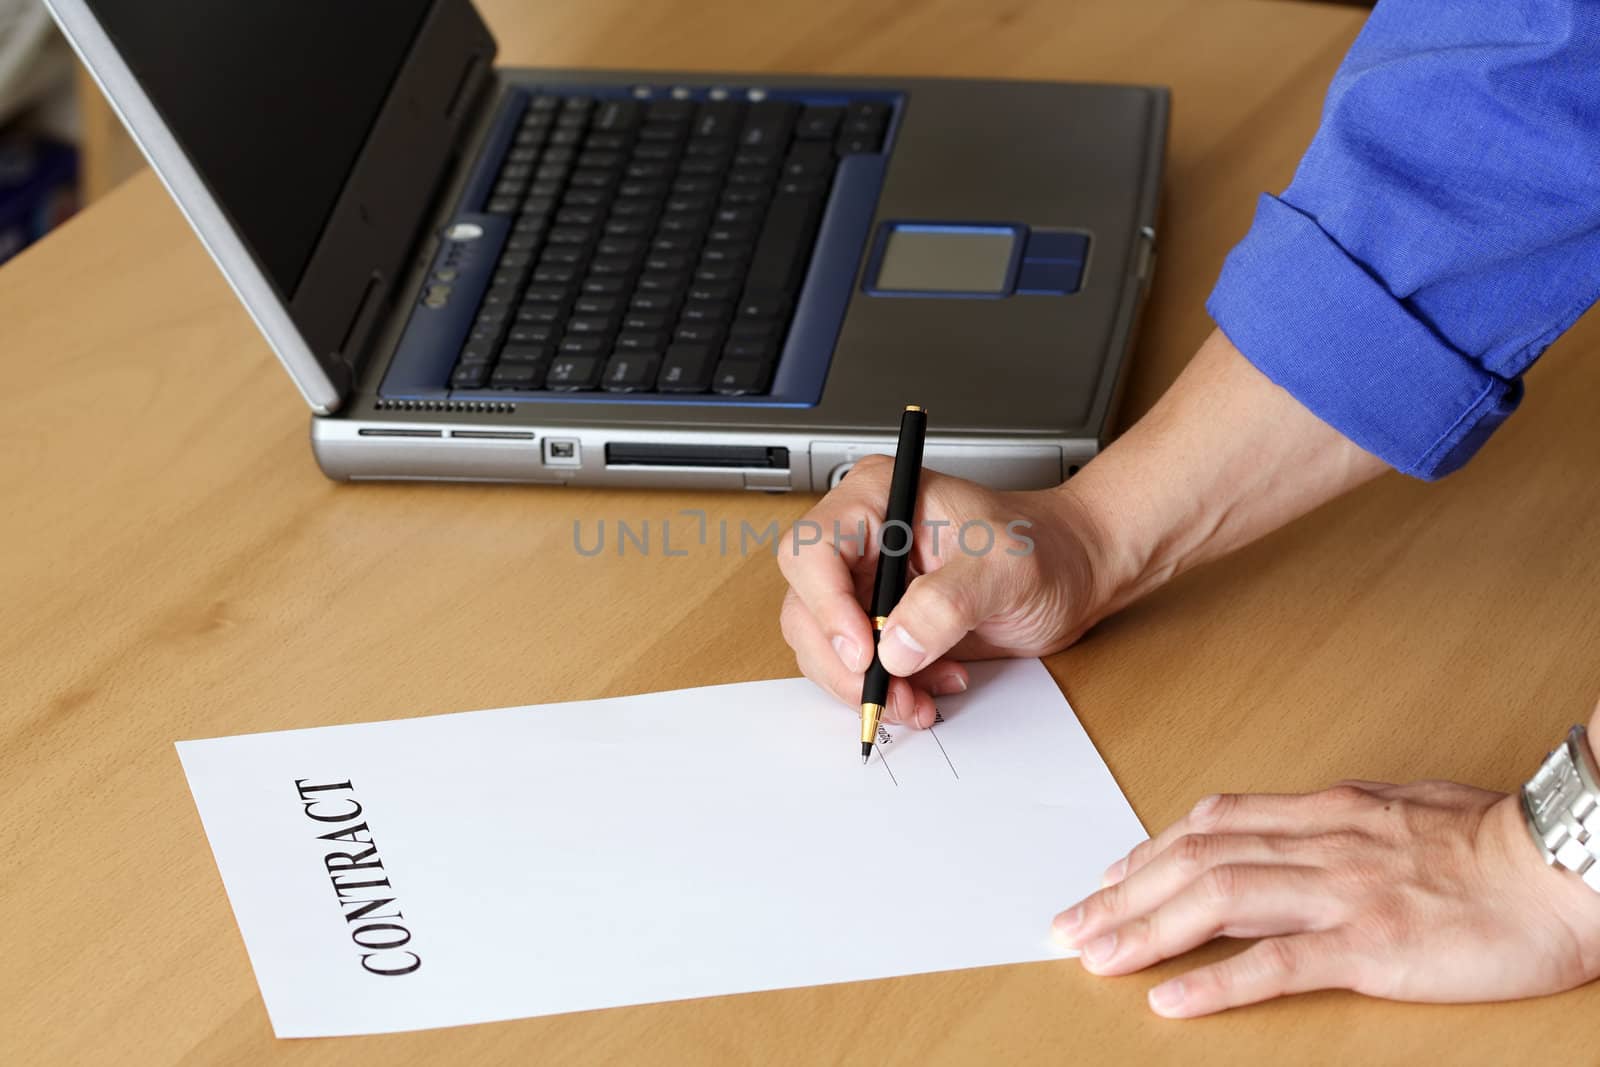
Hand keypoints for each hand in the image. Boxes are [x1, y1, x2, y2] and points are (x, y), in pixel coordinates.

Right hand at [778, 456, 1111, 726]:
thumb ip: (947, 603)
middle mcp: (860, 539)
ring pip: (822, 646)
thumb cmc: (1045, 548)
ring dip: (865, 686)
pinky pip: (852, 668)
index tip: (865, 650)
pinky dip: (885, 691)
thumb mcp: (1005, 568)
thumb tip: (894, 646)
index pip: (811, 551)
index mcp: (879, 499)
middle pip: (806, 607)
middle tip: (890, 694)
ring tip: (920, 697)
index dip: (827, 606)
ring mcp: (864, 583)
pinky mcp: (876, 624)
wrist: (1073, 574)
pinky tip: (930, 686)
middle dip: (845, 662)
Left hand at [1051, 780, 1599, 1017]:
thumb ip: (1336, 819)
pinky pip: (1277, 963)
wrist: (1566, 864)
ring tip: (1095, 957)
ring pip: (1218, 899)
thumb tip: (1288, 825)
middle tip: (1071, 925)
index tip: (1110, 875)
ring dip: (1146, 930)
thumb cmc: (1494, 843)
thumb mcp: (1399, 809)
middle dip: (1123, 894)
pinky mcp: (1373, 945)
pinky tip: (1172, 1000)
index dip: (1152, 849)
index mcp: (1326, 811)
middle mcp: (1320, 843)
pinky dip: (1216, 980)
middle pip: (1195, 859)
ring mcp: (1343, 893)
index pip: (1214, 822)